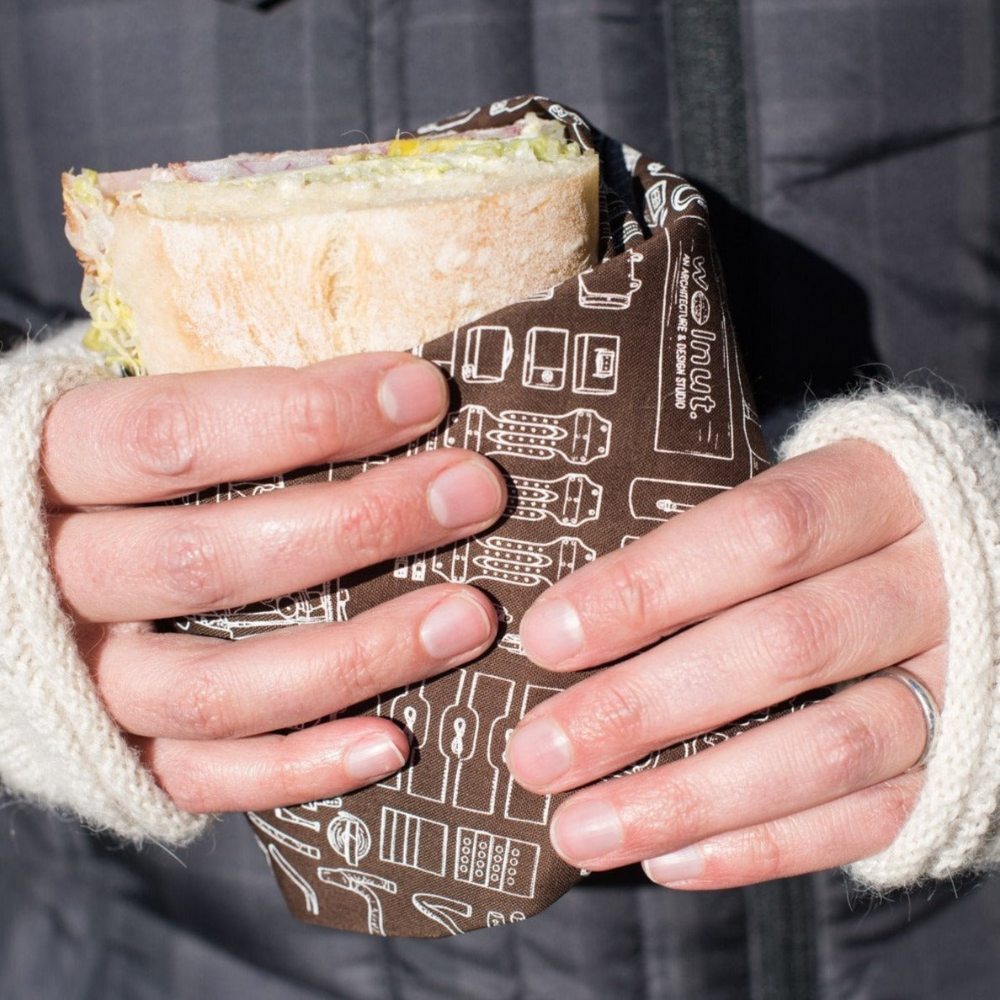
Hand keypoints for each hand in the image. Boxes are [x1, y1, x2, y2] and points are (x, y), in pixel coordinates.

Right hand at [41, 354, 505, 813]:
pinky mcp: (111, 758)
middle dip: (359, 523)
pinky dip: (299, 765)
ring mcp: (81, 681)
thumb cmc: (105, 481)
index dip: (304, 414)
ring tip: (466, 619)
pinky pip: (202, 777)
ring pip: (216, 685)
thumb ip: (227, 415)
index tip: (421, 393)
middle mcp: (52, 581)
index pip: (173, 435)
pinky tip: (393, 741)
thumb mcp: (136, 425)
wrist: (0, 588)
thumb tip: (394, 392)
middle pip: (208, 560)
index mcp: (49, 469)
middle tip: (474, 493)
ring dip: (355, 653)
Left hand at [505, 441, 945, 887]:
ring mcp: (956, 681)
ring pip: (825, 748)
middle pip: (783, 646)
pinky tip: (665, 860)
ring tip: (581, 829)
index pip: (763, 530)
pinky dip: (760, 846)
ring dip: (688, 798)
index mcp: (878, 490)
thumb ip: (707, 545)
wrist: (990, 576)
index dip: (650, 586)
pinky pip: (866, 820)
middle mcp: (928, 584)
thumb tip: (562, 622)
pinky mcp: (963, 766)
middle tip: (538, 754)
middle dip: (643, 707)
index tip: (546, 638)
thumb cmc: (843, 538)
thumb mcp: (796, 503)